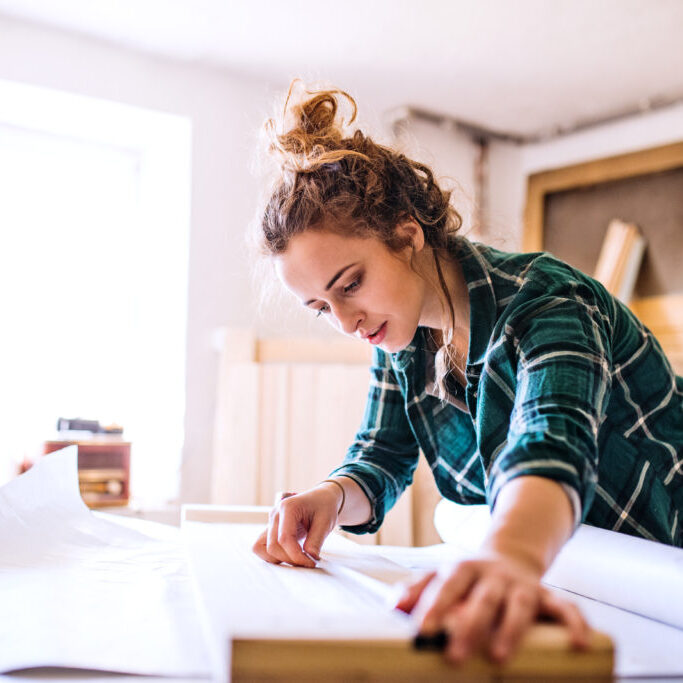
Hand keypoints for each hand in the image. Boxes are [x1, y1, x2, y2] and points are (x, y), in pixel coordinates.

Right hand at [252, 484, 341, 567]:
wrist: (322, 497)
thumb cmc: (324, 506)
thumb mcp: (325, 522)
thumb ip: (316, 541)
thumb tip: (309, 558)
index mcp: (288, 508)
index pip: (284, 539)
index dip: (296, 556)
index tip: (311, 562)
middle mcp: (275, 514)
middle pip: (272, 546)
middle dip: (290, 559)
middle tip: (308, 561)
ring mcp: (271, 522)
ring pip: (262, 548)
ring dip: (279, 558)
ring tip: (298, 557)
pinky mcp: (271, 529)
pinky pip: (263, 546)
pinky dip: (274, 555)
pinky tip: (291, 554)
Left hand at [395, 554, 589, 663]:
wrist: (509, 554)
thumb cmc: (468, 577)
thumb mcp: (441, 575)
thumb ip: (417, 589)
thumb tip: (394, 606)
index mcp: (463, 568)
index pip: (447, 584)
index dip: (434, 605)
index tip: (421, 630)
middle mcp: (494, 575)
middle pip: (483, 598)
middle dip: (469, 626)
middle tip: (455, 656)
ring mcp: (522, 585)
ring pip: (520, 605)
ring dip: (511, 630)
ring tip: (499, 657)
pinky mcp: (547, 595)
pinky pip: (566, 606)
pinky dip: (575, 623)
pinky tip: (579, 644)